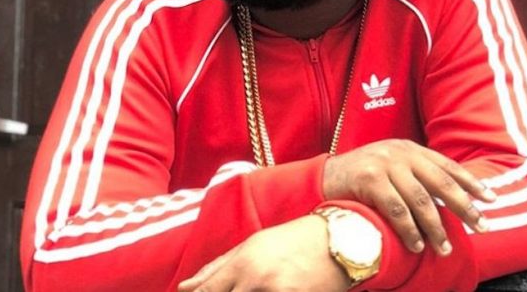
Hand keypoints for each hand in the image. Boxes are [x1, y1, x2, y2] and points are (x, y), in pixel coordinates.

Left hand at [177, 215, 349, 291]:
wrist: (342, 240)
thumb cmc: (295, 240)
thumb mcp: (254, 245)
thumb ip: (218, 267)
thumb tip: (184, 287)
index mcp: (243, 261)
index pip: (207, 291)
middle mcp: (257, 279)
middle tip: (232, 290)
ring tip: (259, 287)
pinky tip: (269, 291)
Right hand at [322, 139, 496, 254]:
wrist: (324, 176)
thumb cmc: (362, 177)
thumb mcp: (391, 166)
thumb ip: (415, 175)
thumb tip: (448, 200)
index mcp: (410, 149)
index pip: (447, 165)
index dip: (471, 182)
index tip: (491, 198)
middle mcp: (401, 153)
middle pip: (441, 182)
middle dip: (464, 206)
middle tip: (481, 225)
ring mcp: (385, 164)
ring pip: (420, 200)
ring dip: (435, 227)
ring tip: (444, 247)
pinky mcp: (370, 179)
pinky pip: (396, 209)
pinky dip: (409, 230)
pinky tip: (416, 245)